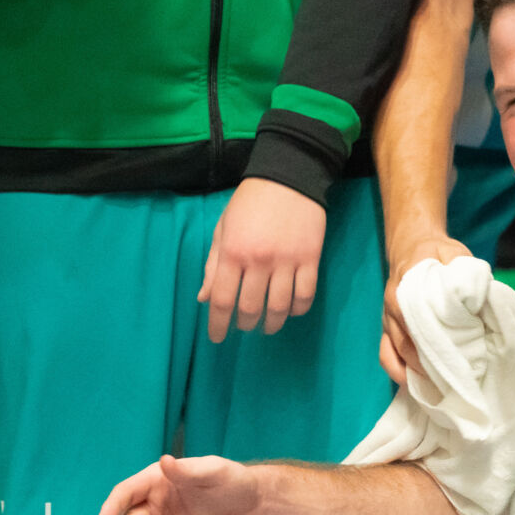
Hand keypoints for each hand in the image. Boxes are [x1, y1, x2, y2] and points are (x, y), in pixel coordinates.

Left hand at [201, 177, 326, 342]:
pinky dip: (297, 309)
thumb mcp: (223, 229)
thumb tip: (203, 299)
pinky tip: (290, 310)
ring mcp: (287, 261)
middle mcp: (258, 260)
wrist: (288, 176)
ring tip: (268, 326)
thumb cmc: (249, 202)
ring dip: (272, 323)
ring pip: (279, 307)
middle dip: (244, 325)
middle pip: (250, 308)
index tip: (217, 337)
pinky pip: (305, 295)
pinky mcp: (310, 259)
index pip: (221, 300)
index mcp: (232, 252)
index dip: (218, 324)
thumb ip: (212, 264)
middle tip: (244, 326)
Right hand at [381, 233, 472, 381]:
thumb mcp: (456, 254)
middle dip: (430, 367)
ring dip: (416, 373)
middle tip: (455, 383)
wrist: (413, 245)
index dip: (438, 347)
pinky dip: (398, 372)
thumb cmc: (438, 253)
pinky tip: (416, 385)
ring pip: (397, 354)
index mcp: (409, 289)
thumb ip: (466, 274)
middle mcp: (393, 307)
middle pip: (408, 345)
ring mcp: (387, 319)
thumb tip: (481, 299)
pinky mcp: (387, 328)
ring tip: (439, 390)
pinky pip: (386, 355)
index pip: (420, 325)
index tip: (457, 363)